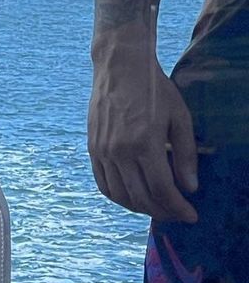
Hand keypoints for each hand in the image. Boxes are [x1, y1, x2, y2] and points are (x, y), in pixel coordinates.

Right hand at [88, 52, 198, 222]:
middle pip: (141, 197)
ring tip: (156, 206)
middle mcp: (119, 152)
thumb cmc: (154, 89)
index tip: (190, 215)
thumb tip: (190, 187)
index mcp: (144, 143)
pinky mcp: (92, 148)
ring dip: (140, 207)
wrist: (119, 67)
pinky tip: (132, 196)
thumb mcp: (179, 117)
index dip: (178, 208)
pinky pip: (103, 183)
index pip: (162, 190)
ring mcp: (102, 151)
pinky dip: (118, 196)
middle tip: (177, 213)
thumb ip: (185, 154)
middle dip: (162, 211)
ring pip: (120, 195)